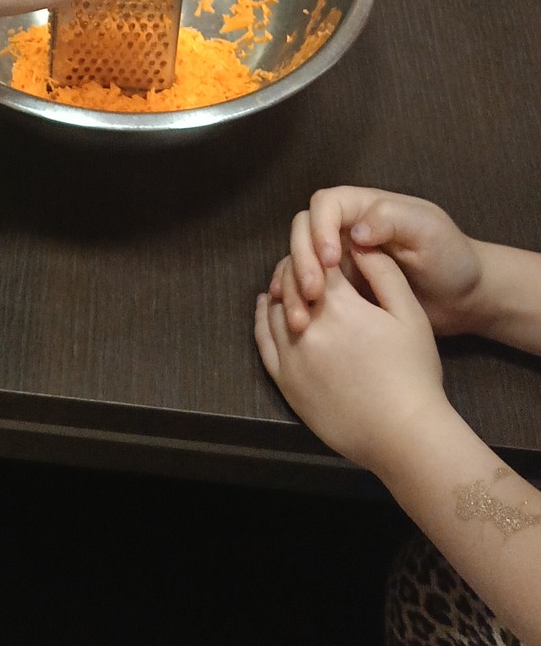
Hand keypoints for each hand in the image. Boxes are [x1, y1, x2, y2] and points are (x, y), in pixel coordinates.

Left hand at [255, 252, 446, 472]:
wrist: (405, 435)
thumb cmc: (414, 374)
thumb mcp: (409, 314)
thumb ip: (382, 272)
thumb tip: (357, 241)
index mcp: (338, 306)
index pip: (315, 260)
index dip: (320, 249)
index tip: (328, 249)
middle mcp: (307, 327)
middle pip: (290, 281)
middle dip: (299, 267)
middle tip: (310, 265)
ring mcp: (292, 357)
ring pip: (273, 308)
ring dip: (281, 290)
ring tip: (291, 282)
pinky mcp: (285, 383)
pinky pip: (263, 342)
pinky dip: (262, 319)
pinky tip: (266, 307)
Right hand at [268, 185, 482, 336]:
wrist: (465, 298)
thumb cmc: (452, 257)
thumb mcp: (429, 231)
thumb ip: (393, 220)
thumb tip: (356, 231)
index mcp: (365, 208)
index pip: (326, 205)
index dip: (320, 228)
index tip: (330, 261)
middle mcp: (347, 229)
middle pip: (304, 230)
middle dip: (302, 258)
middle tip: (314, 293)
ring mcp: (342, 260)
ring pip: (300, 259)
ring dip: (295, 283)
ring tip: (302, 316)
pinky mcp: (341, 289)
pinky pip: (308, 286)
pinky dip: (297, 300)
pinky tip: (300, 321)